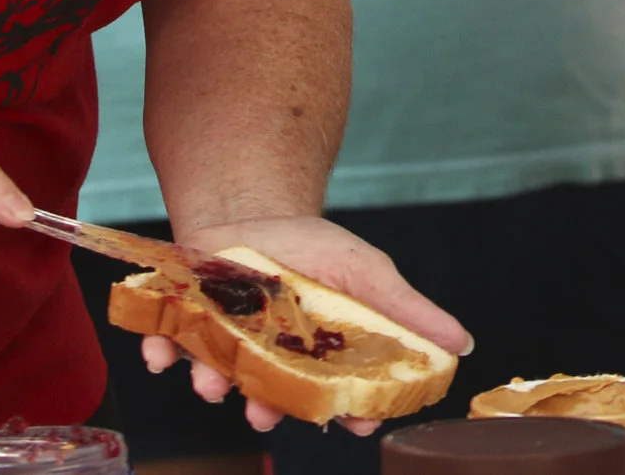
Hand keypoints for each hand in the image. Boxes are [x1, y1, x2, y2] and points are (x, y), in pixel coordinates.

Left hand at [143, 216, 473, 434]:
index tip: (355, 420)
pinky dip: (161, 351)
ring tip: (212, 381)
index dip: (345, 410)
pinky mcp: (184, 322)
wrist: (250, 204)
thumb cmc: (311, 244)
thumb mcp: (365, 271)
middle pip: (271, 396)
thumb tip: (463, 344)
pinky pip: (167, 345)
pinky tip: (161, 354)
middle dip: (267, 409)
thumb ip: (407, 311)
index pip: (334, 394)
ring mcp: (224, 342)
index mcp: (313, 354)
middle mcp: (267, 358)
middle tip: (266, 414)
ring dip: (214, 382)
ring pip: (218, 376)